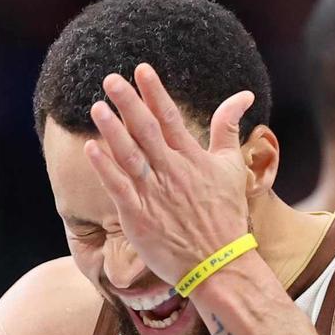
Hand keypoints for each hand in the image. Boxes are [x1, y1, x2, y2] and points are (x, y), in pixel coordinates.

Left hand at [83, 63, 255, 283]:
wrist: (220, 264)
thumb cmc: (225, 216)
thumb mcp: (232, 168)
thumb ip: (229, 129)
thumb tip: (244, 95)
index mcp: (193, 160)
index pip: (171, 119)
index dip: (155, 93)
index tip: (141, 70)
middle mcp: (173, 173)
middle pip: (148, 132)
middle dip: (129, 104)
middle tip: (111, 80)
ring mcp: (155, 195)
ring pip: (131, 156)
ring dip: (113, 131)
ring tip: (97, 107)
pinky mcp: (139, 217)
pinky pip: (119, 188)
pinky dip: (105, 168)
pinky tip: (91, 148)